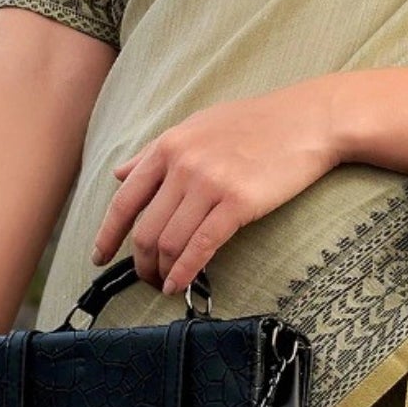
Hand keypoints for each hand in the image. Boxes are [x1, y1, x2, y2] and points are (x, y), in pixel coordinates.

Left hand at [95, 81, 347, 298]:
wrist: (308, 120)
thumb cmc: (255, 123)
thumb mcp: (197, 126)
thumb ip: (155, 152)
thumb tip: (119, 173)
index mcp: (168, 146)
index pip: (124, 201)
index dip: (107, 235)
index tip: (99, 258)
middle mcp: (182, 165)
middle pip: (145, 229)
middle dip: (140, 263)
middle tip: (145, 278)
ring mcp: (209, 183)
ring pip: (169, 242)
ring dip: (162, 272)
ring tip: (165, 284)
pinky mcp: (238, 203)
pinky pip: (201, 246)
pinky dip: (185, 272)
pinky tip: (180, 285)